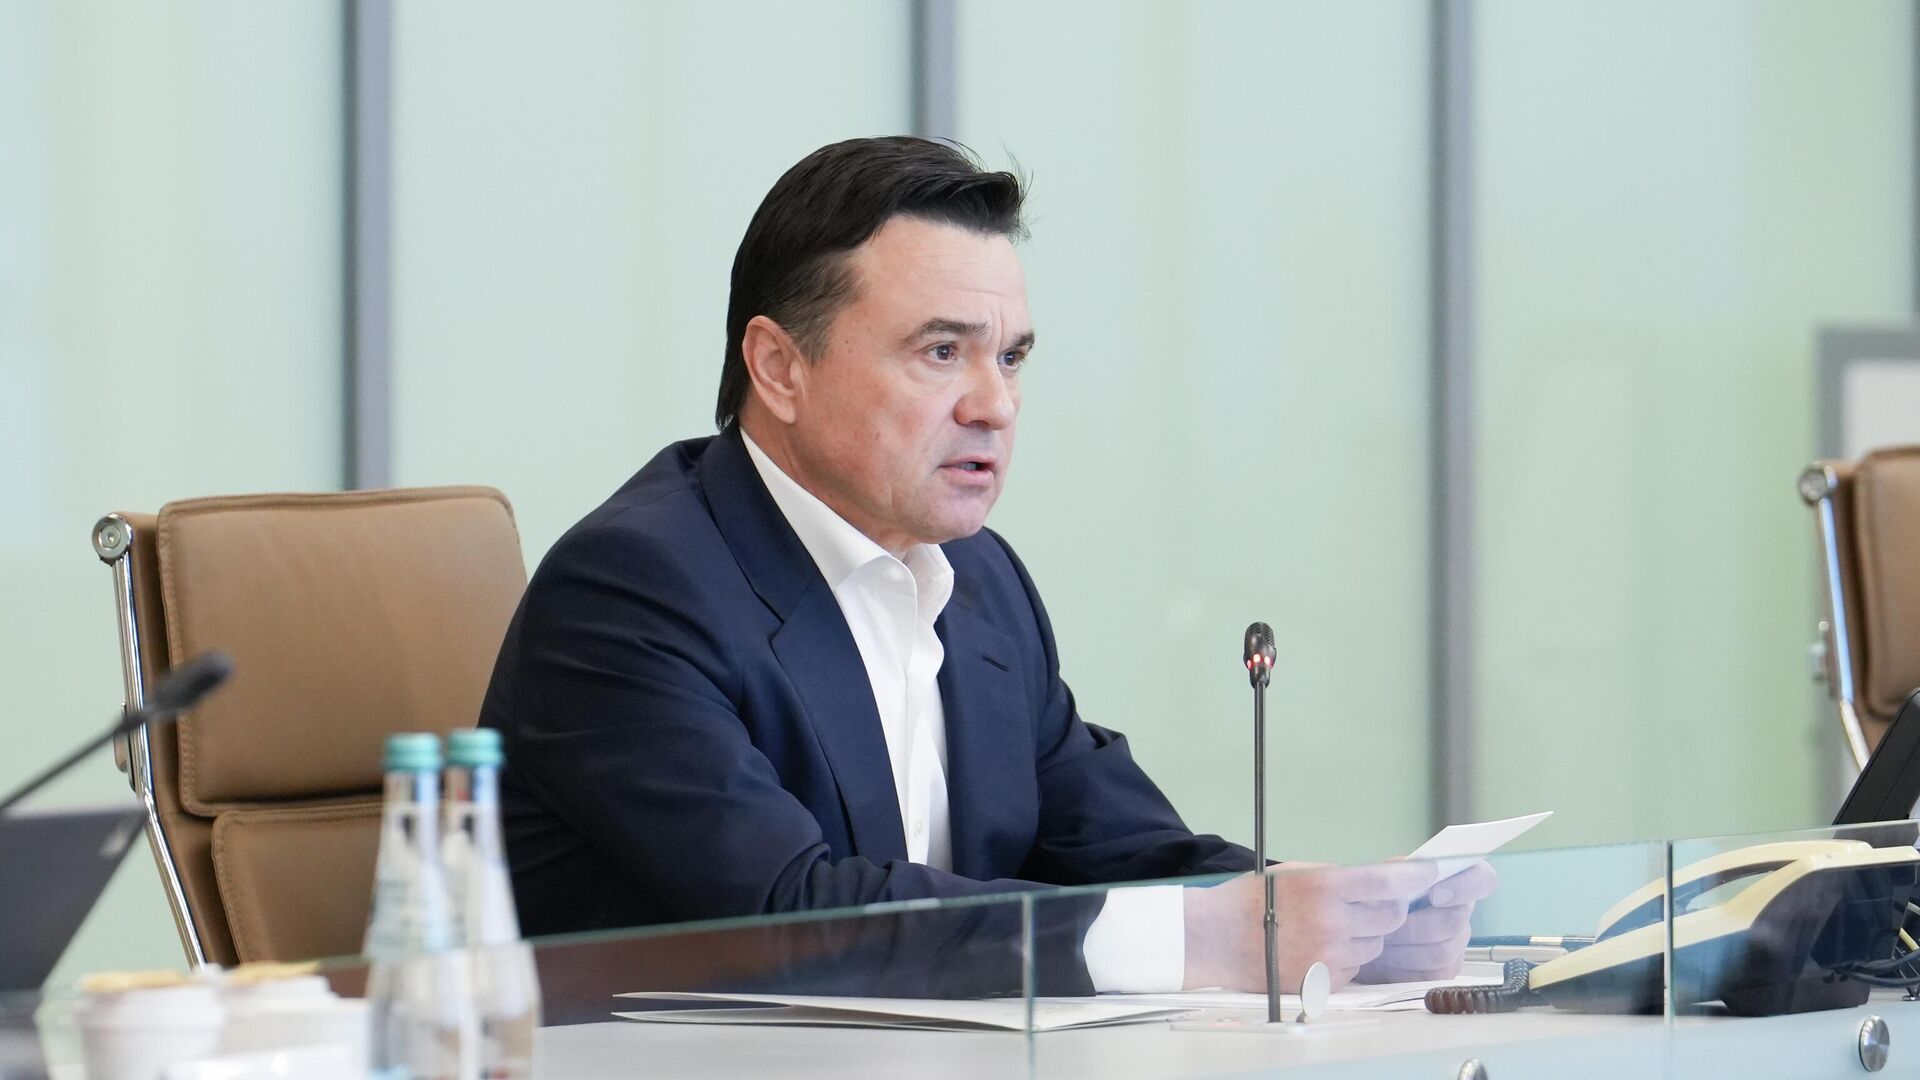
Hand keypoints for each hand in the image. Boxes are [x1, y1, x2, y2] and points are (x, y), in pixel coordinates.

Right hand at [1182, 860, 1437, 991]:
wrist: (1217, 938)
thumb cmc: (1254, 899)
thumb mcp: (1297, 873)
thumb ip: (1342, 877)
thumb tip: (1389, 878)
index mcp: (1327, 886)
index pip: (1390, 881)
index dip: (1417, 877)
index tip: (1431, 872)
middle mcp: (1334, 921)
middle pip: (1392, 917)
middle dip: (1389, 909)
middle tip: (1372, 903)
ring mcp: (1332, 955)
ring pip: (1377, 945)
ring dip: (1367, 935)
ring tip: (1334, 927)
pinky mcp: (1327, 981)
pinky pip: (1358, 968)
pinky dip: (1349, 957)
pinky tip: (1321, 947)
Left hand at [1355, 860, 1499, 983]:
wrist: (1358, 940)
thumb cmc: (1374, 904)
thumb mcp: (1380, 878)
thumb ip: (1398, 871)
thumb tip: (1409, 870)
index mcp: (1453, 882)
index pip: (1483, 879)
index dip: (1466, 886)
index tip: (1435, 894)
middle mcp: (1461, 913)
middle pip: (1455, 921)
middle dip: (1416, 924)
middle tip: (1388, 925)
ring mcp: (1456, 945)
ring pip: (1443, 950)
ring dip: (1406, 947)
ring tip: (1382, 941)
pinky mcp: (1444, 973)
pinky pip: (1433, 974)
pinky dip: (1404, 968)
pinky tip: (1387, 961)